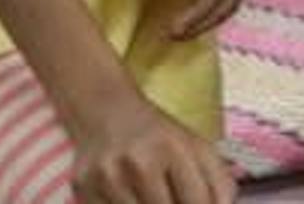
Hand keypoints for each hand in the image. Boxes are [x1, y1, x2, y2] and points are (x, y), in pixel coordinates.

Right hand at [64, 85, 238, 203]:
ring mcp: (107, 178)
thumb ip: (220, 186)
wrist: (104, 110)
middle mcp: (138, 162)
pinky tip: (130, 197)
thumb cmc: (157, 136)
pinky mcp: (84, 189)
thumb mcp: (197, 148)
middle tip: (169, 195)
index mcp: (173, 149)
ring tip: (152, 196)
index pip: (200, 203)